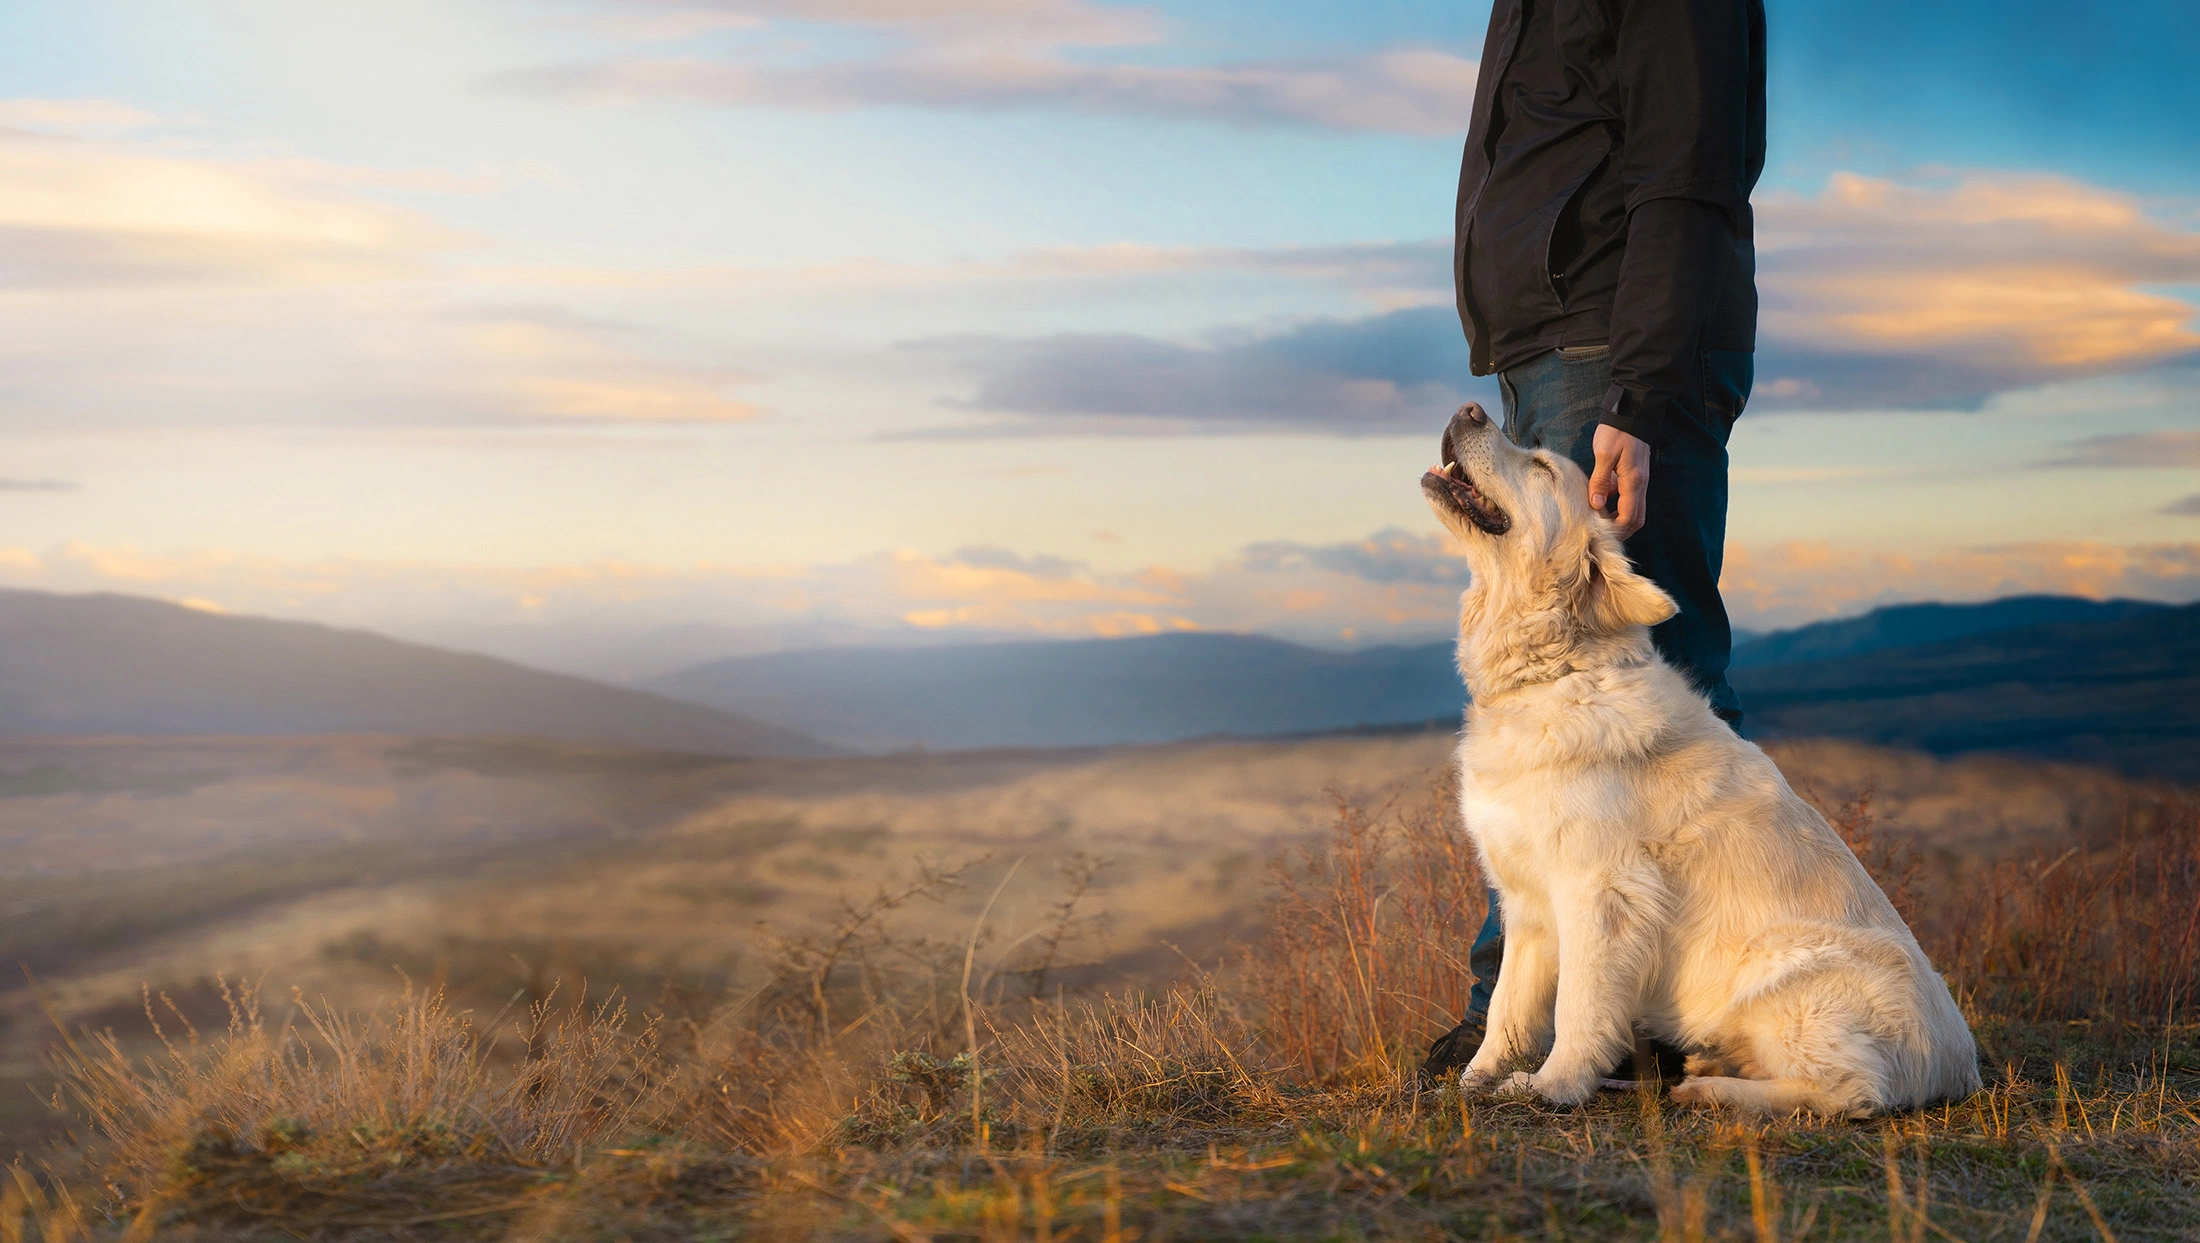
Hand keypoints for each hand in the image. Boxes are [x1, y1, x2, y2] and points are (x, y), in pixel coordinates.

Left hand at [1588, 423, 1649, 538]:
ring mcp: (1638, 480)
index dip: (1616, 530)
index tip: (1599, 534)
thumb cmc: (1617, 432)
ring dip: (1618, 518)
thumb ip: (1600, 481)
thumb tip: (1596, 505)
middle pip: (1635, 518)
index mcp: (1633, 482)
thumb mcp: (1604, 455)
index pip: (1629, 517)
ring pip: (1632, 508)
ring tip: (1597, 520)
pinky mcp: (1633, 475)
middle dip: (1620, 530)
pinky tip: (1599, 500)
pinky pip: (1627, 496)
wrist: (1632, 412)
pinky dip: (1616, 504)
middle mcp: (1639, 484)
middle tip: (1600, 534)